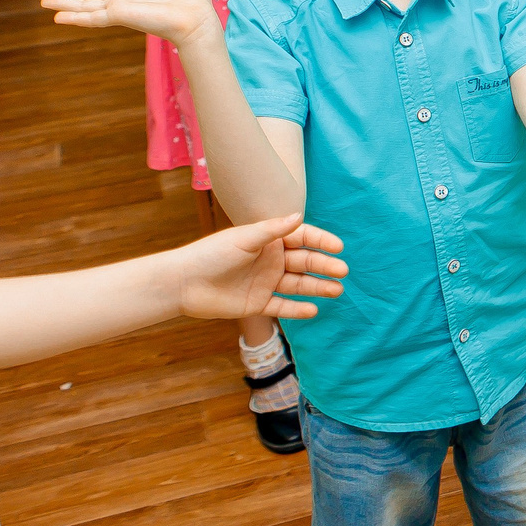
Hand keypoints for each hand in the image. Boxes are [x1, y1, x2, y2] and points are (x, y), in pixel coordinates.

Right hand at [42, 0, 219, 47]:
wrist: (195, 19)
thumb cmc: (191, 4)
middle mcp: (123, 2)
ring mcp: (118, 11)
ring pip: (84, 6)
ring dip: (63, 3)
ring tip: (42, 0)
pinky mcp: (117, 17)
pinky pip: (90, 18)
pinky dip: (73, 18)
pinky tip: (56, 17)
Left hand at [168, 212, 348, 320]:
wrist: (183, 282)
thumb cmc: (211, 254)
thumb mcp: (244, 238)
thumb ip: (273, 230)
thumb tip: (299, 215)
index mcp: (268, 241)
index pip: (301, 238)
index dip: (320, 241)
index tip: (338, 247)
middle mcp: (270, 261)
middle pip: (304, 262)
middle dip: (324, 265)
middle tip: (342, 270)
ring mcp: (265, 282)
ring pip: (298, 285)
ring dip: (317, 287)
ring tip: (337, 290)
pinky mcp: (257, 304)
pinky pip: (282, 307)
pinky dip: (298, 309)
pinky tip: (314, 309)